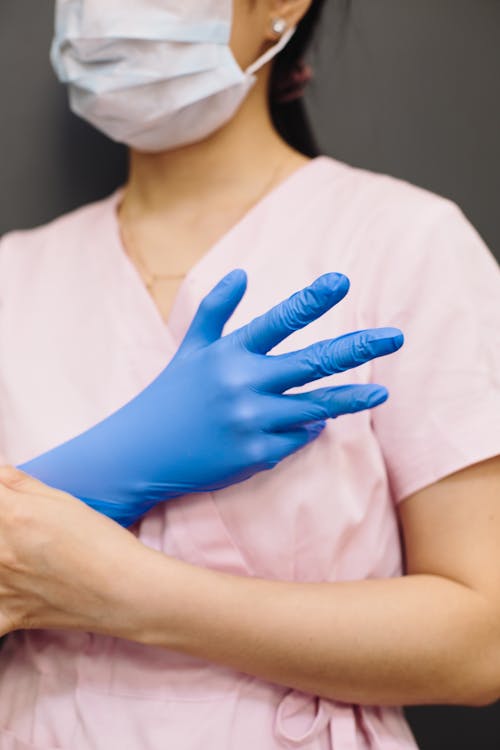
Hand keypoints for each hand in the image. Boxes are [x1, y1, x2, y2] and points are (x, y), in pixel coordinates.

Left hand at [0, 467, 144, 635]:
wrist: (125, 589)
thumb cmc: (101, 541)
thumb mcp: (64, 501)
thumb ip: (22, 484)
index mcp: (12, 515)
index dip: (1, 498)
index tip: (8, 504)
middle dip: (3, 526)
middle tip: (24, 532)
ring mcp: (0, 586)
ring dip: (0, 560)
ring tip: (17, 554)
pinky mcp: (7, 615)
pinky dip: (0, 601)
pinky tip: (8, 590)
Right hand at [19, 271, 403, 526]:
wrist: (141, 452)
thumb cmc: (168, 396)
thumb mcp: (189, 349)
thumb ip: (215, 310)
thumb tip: (241, 272)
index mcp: (228, 354)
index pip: (278, 321)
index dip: (312, 300)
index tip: (343, 281)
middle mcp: (242, 384)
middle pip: (313, 361)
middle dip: (358, 347)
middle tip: (396, 336)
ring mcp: (250, 421)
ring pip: (315, 406)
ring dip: (350, 398)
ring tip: (381, 393)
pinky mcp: (254, 455)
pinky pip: (295, 440)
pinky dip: (305, 430)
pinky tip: (307, 424)